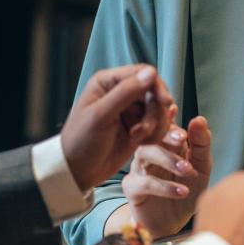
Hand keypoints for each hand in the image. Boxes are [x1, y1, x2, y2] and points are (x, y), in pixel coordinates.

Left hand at [61, 65, 174, 190]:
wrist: (78, 172)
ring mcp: (131, 110)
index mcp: (108, 82)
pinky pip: (158, 125)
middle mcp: (122, 92)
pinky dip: (155, 135)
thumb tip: (151, 72)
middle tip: (143, 131)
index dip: (157, 86)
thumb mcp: (101, 115)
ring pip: (159, 110)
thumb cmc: (81, 141)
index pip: (143, 73)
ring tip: (137, 140)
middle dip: (155, 113)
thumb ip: (125, 92)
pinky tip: (140, 144)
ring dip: (155, 126)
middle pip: (155, 93)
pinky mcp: (138, 126)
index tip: (165, 103)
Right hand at [122, 117, 212, 235]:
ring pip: (145, 153)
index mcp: (166, 142)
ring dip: (167, 159)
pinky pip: (144, 182)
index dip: (171, 121)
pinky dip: (164, 186)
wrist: (174, 223)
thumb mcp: (201, 166)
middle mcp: (149, 151)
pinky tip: (182, 191)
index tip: (185, 129)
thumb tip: (199, 119)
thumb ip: (201, 144)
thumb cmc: (187, 190)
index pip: (165, 123)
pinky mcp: (132, 188)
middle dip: (167, 135)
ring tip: (188, 169)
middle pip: (152, 133)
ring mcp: (138, 168)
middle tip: (183, 140)